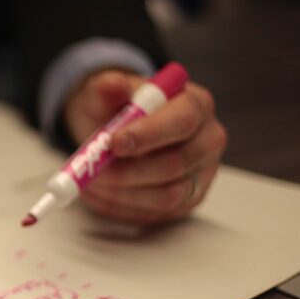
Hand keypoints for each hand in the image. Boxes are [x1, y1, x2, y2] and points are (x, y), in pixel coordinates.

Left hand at [63, 69, 226, 224]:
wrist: (122, 132)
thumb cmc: (120, 111)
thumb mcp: (107, 93)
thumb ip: (108, 87)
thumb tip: (111, 85)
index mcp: (196, 104)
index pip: (182, 121)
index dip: (148, 135)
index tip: (113, 143)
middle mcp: (208, 139)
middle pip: (177, 163)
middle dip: (128, 171)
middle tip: (92, 170)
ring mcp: (202, 173)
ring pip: (167, 195)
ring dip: (122, 193)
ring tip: (91, 181)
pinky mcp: (189, 200)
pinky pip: (157, 213)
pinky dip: (122, 207)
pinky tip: (101, 194)